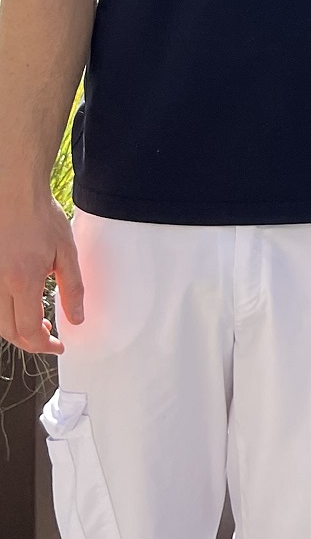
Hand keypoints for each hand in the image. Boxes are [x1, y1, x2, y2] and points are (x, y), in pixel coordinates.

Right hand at [0, 192, 83, 352]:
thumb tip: (76, 318)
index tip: (58, 346)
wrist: (14, 192)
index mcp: (22, 281)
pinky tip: (21, 306)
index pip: (28, 330)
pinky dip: (6, 313)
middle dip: (30, 342)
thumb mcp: (66, 253)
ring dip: (16, 329)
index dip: (44, 344)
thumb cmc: (40, 217)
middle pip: (9, 331)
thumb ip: (72, 289)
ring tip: (38, 322)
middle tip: (49, 337)